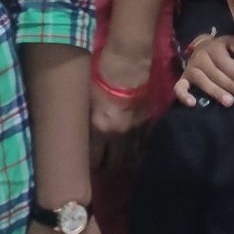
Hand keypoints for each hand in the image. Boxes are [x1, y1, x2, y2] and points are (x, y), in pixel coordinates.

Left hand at [90, 43, 154, 170]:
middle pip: (115, 163)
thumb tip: (85, 134)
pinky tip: (137, 154)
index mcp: (100, 129)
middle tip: (105, 171)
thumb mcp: (86, 99)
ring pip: (132, 156)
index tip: (88, 169)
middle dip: (109, 169)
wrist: (127, 62)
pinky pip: (145, 143)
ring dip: (126, 164)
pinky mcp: (148, 121)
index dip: (92, 166)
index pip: (95, 158)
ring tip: (121, 167)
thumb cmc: (100, 75)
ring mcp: (136, 129)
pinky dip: (140, 150)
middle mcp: (119, 135)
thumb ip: (88, 120)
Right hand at [172, 34, 233, 107]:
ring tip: (229, 102)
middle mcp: (199, 58)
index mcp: (212, 47)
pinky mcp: (182, 79)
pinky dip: (184, 96)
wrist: (201, 49)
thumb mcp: (228, 42)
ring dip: (216, 92)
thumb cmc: (221, 50)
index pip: (223, 60)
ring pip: (202, 81)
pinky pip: (179, 88)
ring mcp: (190, 69)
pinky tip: (192, 104)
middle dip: (231, 84)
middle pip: (215, 72)